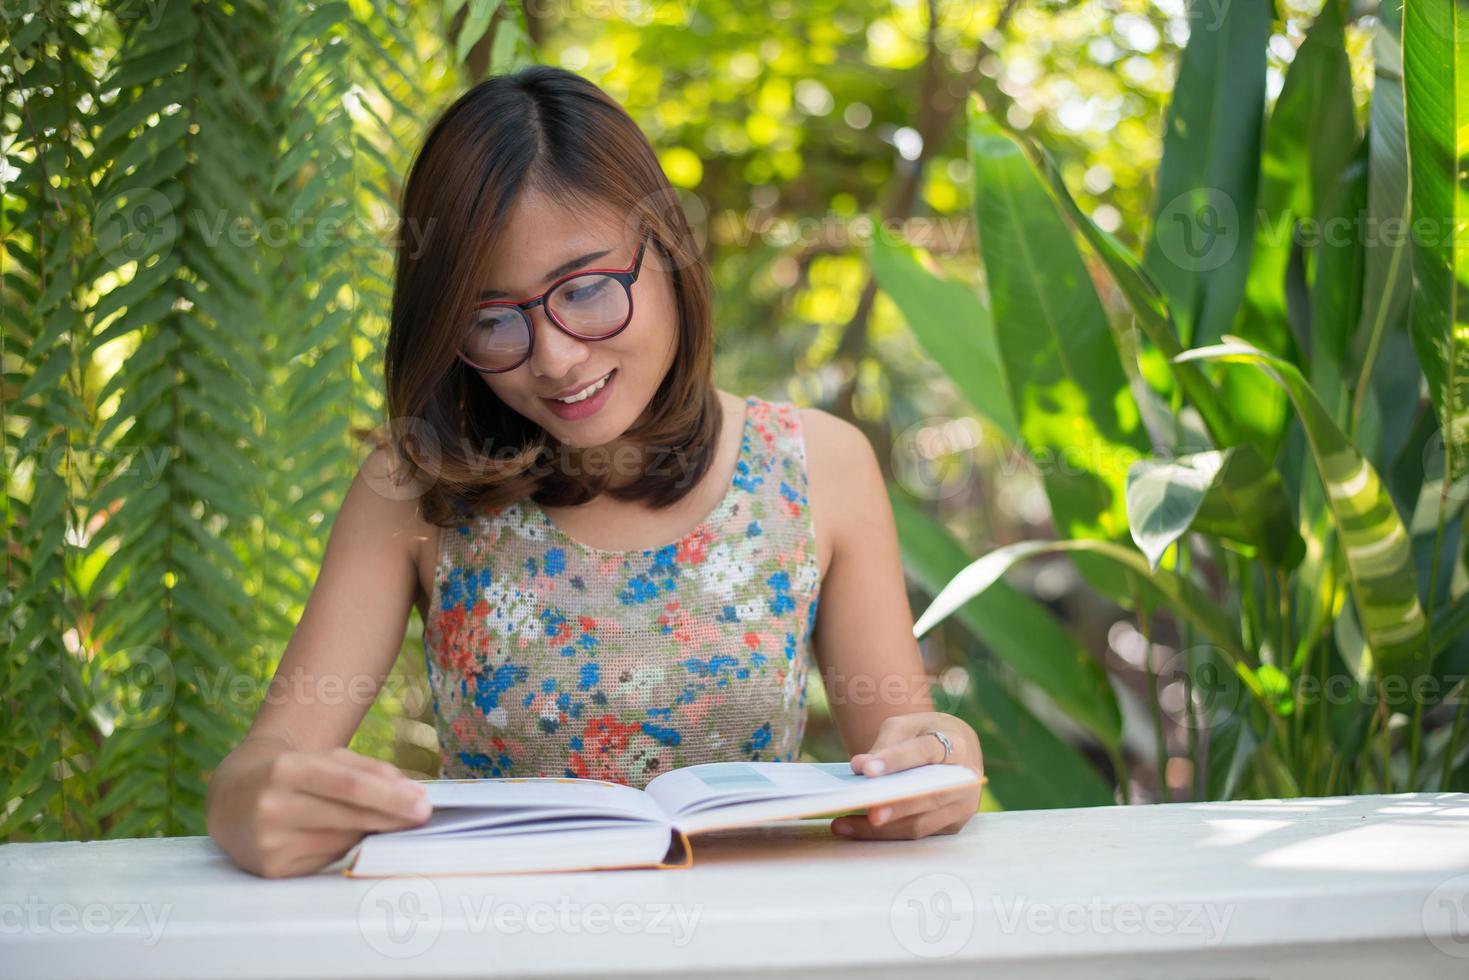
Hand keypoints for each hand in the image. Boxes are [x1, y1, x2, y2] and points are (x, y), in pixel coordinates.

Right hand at [206, 738, 431, 877]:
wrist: (232, 797)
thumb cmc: (289, 772)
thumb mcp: (322, 758)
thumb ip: (367, 770)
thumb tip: (410, 795)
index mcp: (285, 769)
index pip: (349, 786)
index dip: (390, 797)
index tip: (423, 804)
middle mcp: (272, 807)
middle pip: (349, 816)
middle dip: (392, 817)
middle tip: (422, 815)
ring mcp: (269, 842)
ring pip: (342, 841)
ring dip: (372, 833)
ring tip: (385, 821)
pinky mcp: (272, 869)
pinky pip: (327, 859)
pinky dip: (347, 848)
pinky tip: (349, 837)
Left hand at [831, 712, 983, 840]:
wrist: (956, 748)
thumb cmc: (926, 734)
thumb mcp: (907, 726)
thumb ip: (884, 744)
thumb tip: (859, 767)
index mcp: (958, 746)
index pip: (924, 752)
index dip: (895, 761)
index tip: (867, 770)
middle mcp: (966, 781)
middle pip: (929, 796)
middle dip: (896, 806)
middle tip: (867, 811)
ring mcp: (961, 808)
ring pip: (920, 824)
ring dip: (881, 829)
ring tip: (843, 824)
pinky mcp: (951, 827)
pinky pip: (915, 834)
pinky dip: (884, 834)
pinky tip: (854, 829)